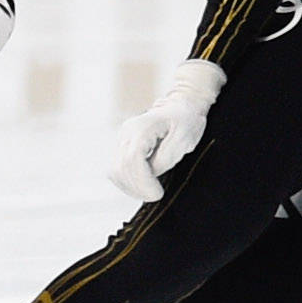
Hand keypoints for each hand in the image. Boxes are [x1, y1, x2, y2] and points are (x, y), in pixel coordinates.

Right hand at [109, 59, 225, 204]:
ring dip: (132, 187)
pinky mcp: (122, 146)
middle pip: (121, 168)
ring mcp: (122, 139)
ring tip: (151, 191)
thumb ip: (166, 158)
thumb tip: (151, 173)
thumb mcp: (184, 139)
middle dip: (138, 188)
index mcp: (142, 127)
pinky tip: (143, 185)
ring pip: (115, 171)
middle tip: (156, 195)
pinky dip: (128, 182)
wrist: (180, 107)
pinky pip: (117, 170)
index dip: (143, 181)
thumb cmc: (185, 121)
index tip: (158, 193)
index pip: (133, 159)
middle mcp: (127, 132)